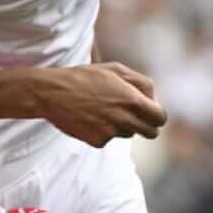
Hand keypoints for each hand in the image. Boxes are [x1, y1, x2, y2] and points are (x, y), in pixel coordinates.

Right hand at [39, 62, 166, 146]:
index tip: (152, 114)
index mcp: (133, 100)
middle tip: (138, 119)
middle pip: (151, 133)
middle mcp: (125, 119)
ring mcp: (111, 133)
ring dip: (123, 126)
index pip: (160, 118)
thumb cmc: (85, 77)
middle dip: (148, 126)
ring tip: (103, 110)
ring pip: (128, 134)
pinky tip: (90, 118)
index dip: (157, 116)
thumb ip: (141, 83)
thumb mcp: (116, 70)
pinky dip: (104, 131)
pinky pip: (109, 139)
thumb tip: (152, 98)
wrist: (53, 93)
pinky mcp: (98, 142)